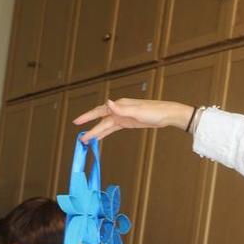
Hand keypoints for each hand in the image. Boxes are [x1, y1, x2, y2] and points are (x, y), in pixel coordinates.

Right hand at [73, 98, 195, 142]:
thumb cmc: (154, 112)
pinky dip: (105, 132)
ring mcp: (123, 116)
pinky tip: (100, 137)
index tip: (77, 122)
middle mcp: (119, 110)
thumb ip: (121, 109)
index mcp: (119, 106)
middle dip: (90, 129)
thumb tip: (107, 102)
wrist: (167, 115)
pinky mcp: (127, 122)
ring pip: (105, 125)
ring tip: (87, 140)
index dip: (87, 117)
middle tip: (81, 139)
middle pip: (101, 121)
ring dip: (96, 132)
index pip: (99, 112)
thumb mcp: (137, 111)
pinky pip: (112, 128)